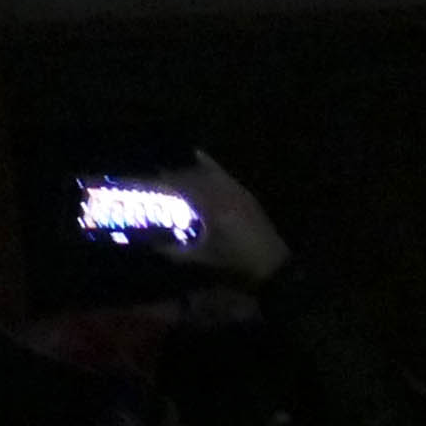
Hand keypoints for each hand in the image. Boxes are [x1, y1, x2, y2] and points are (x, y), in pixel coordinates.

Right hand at [166, 150, 288, 281]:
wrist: (272, 267)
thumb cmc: (236, 264)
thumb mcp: (203, 260)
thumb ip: (176, 254)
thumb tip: (154, 247)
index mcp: (213, 208)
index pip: (185, 186)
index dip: (168, 180)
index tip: (152, 178)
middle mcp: (225, 194)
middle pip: (196, 176)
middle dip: (177, 174)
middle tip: (160, 176)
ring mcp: (237, 192)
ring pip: (210, 173)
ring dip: (192, 171)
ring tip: (177, 173)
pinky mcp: (245, 195)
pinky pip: (225, 175)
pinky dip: (211, 166)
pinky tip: (201, 158)